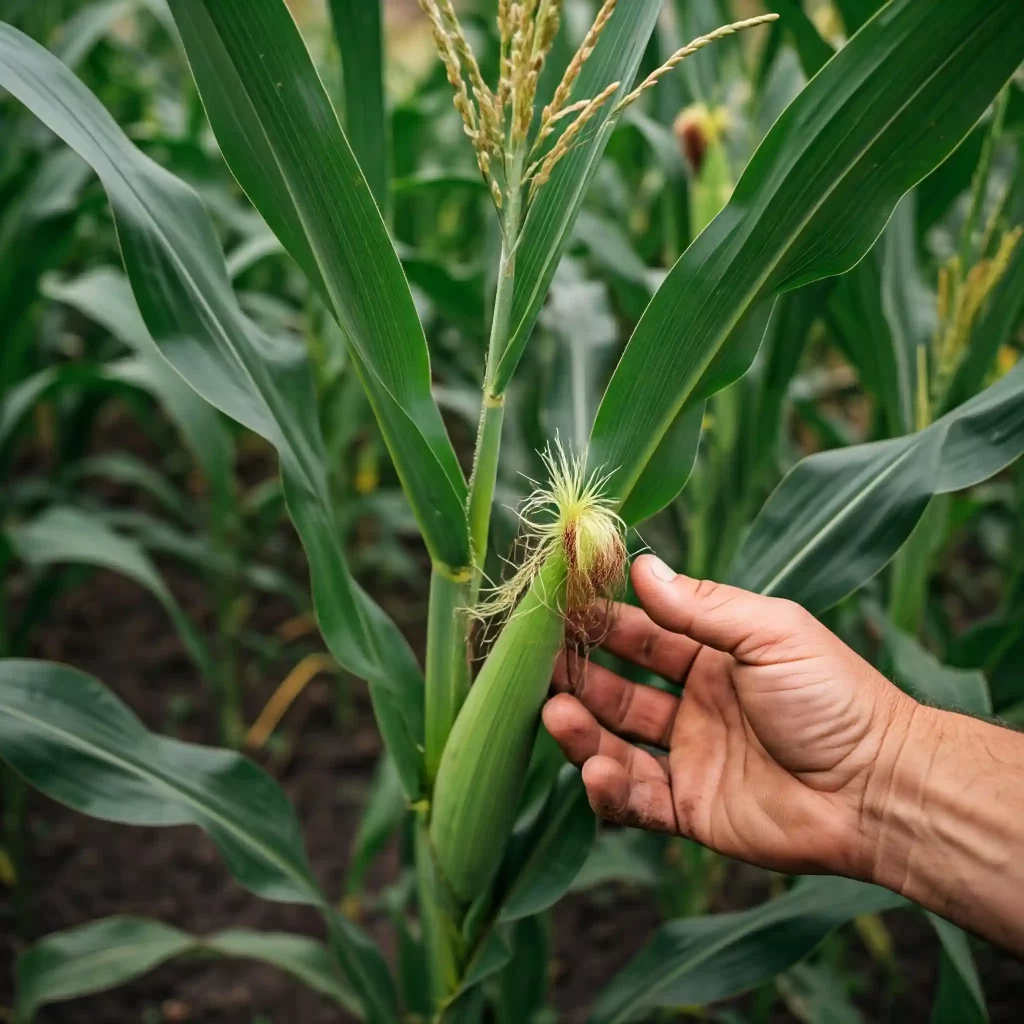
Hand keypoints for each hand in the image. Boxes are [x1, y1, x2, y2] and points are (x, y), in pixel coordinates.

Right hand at [542, 555, 913, 878]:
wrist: (881, 789)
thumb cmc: (834, 698)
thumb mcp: (769, 633)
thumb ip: (701, 606)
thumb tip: (640, 565)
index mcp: (716, 658)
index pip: (644, 635)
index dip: (603, 621)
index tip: (560, 605)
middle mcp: (697, 706)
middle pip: (619, 688)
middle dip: (578, 674)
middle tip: (538, 663)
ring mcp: (692, 759)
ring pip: (616, 741)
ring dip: (581, 728)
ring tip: (556, 714)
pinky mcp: (691, 811)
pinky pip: (636, 800)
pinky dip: (608, 788)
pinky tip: (596, 769)